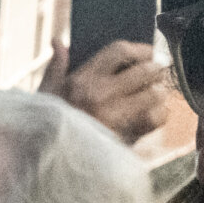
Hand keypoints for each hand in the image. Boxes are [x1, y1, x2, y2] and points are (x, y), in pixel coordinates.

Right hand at [42, 40, 171, 145]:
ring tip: (153, 93)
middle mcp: (100, 96)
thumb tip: (58, 42)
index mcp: (82, 81)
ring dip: (158, 91)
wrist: (47, 161)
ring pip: (155, 93)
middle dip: (155, 68)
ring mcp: (115, 117)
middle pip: (145, 69)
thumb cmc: (45, 125)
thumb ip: (56, 66)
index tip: (145, 53)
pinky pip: (156, 118)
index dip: (139, 48)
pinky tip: (150, 113)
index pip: (120, 51)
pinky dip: (158, 114)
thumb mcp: (45, 94)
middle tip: (155, 72)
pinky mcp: (125, 136)